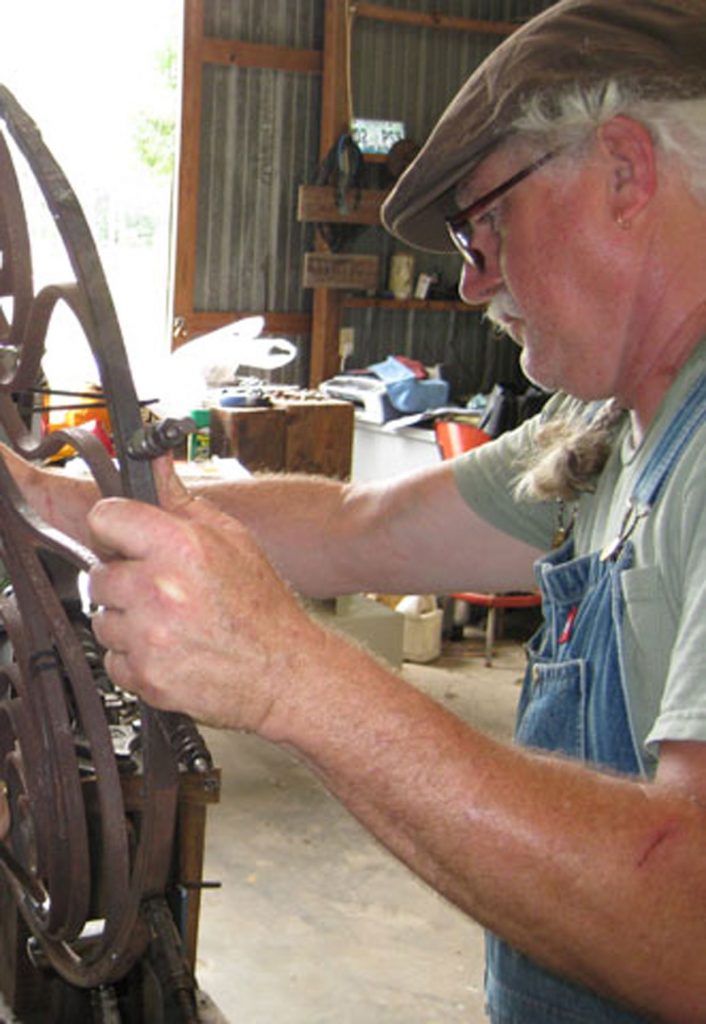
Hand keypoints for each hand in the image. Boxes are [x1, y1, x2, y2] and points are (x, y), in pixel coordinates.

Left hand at [87, 465, 322, 733]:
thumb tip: (155, 464)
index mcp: (180, 546)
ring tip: (169, 623)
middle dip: (124, 582)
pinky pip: (113, 660)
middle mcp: (159, 589)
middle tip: (159, 590)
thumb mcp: (232, 539)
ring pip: (102, 620)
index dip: (115, 529)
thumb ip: (182, 501)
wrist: (281, 670)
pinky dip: (136, 659)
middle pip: (98, 575)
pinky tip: (169, 649)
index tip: (124, 540)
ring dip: (128, 622)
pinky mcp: (145, 674)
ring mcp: (149, 635)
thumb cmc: (261, 607)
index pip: (104, 518)